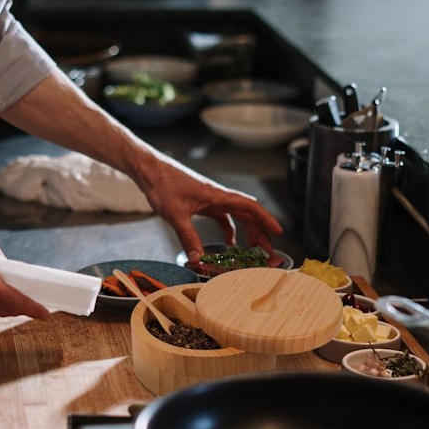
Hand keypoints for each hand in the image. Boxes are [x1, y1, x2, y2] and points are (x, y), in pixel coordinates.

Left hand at [140, 157, 282, 263]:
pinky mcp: (202, 203)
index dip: (266, 219)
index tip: (278, 231)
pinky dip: (228, 230)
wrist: (150, 170)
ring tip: (253, 250)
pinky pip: (222, 218)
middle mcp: (218, 197)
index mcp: (217, 196)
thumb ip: (188, 237)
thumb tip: (197, 258)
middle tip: (268, 251)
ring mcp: (210, 200)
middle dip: (260, 232)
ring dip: (246, 232)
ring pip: (236, 217)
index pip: (250, 206)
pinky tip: (228, 243)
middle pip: (247, 215)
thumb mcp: (175, 214)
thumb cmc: (163, 184)